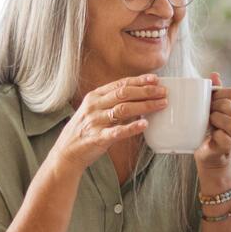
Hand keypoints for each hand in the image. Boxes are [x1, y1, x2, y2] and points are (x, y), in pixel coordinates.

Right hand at [48, 74, 167, 175]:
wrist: (66, 152)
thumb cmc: (84, 130)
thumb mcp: (94, 111)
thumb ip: (112, 103)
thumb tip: (138, 97)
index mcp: (94, 97)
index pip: (120, 84)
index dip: (139, 81)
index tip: (155, 79)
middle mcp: (94, 106)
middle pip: (124, 94)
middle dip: (146, 91)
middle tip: (163, 92)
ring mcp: (95, 122)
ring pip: (123, 109)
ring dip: (145, 106)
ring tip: (161, 104)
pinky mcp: (98, 138)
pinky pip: (117, 132)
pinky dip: (131, 128)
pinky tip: (144, 125)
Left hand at [195, 72, 230, 176]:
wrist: (208, 152)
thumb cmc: (210, 126)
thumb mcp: (212, 106)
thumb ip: (215, 91)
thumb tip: (215, 74)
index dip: (220, 94)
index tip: (210, 99)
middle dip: (216, 106)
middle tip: (208, 112)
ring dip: (216, 120)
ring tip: (209, 123)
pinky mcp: (228, 146)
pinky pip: (226, 139)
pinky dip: (217, 135)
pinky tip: (212, 135)